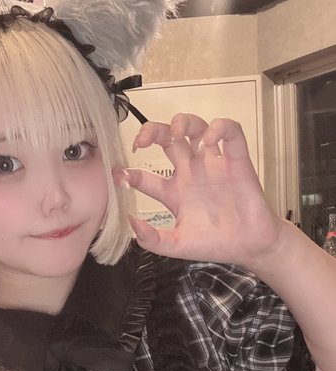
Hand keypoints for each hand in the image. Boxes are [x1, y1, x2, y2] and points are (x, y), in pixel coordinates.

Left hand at [117, 114, 281, 267]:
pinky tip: (210, 139)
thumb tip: (130, 223)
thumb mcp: (177, 246)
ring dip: (183, 123)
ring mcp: (212, 165)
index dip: (129, 174)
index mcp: (173, 192)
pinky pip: (230, 133)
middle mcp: (190, 173)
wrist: (250, 247)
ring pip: (195, 128)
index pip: (144, 176)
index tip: (121, 176)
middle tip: (141, 141)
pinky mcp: (236, 161)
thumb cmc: (215, 244)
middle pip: (167, 140)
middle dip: (151, 132)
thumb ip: (152, 239)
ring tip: (176, 132)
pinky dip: (220, 128)